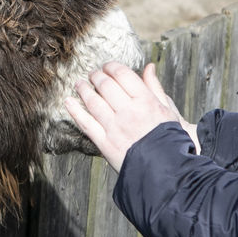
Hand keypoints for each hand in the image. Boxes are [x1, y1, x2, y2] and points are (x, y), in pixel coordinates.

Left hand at [65, 61, 198, 170]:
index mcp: (146, 101)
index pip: (123, 74)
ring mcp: (115, 127)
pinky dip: (75, 111)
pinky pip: (86, 123)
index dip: (111, 67)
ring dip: (83, 89)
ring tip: (79, 84)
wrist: (165, 169)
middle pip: (105, 85)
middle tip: (92, 74)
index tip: (107, 67)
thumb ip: (155, 87)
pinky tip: (68, 102)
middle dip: (96, 76)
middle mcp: (128, 112)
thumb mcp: (168, 110)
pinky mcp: (105, 143)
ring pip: (93, 102)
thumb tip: (149, 66)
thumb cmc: (169, 137)